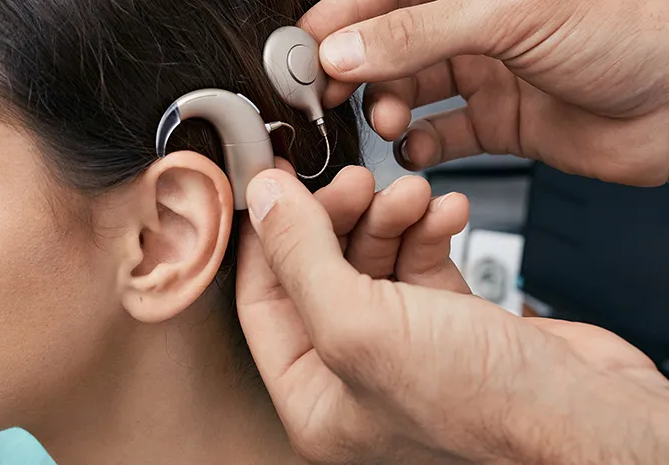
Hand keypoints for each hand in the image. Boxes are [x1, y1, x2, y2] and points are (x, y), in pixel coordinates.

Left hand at [236, 169, 668, 463]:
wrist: (590, 415)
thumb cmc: (485, 406)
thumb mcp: (362, 325)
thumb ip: (301, 258)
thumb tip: (265, 202)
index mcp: (314, 397)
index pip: (263, 301)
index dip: (268, 238)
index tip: (276, 185)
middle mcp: (353, 376)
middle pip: (319, 272)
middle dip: (339, 217)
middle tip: (355, 181)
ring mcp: (404, 349)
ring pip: (374, 261)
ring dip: (390, 217)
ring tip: (412, 194)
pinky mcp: (450, 325)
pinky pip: (421, 262)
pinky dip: (430, 230)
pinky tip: (445, 212)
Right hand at [298, 0, 668, 186]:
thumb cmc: (634, 27)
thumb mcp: (511, 13)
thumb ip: (418, 31)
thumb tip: (342, 49)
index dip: (331, 25)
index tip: (296, 58)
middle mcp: (470, 23)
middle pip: (383, 46)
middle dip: (351, 73)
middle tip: (328, 99)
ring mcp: (486, 72)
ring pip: (408, 93)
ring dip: (388, 112)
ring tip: (392, 125)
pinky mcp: (502, 121)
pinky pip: (444, 137)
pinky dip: (423, 150)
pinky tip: (420, 154)